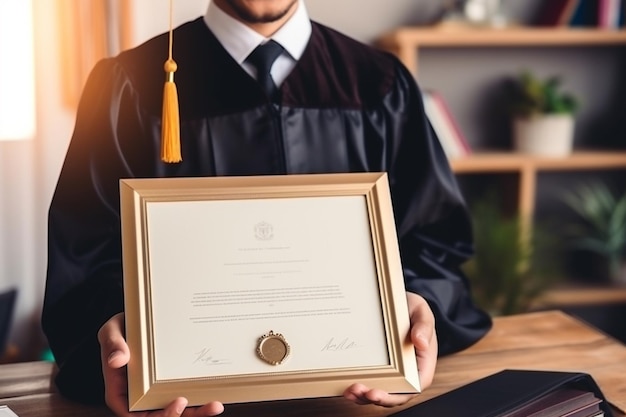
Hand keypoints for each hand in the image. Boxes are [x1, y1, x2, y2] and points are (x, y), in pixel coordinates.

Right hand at [98, 313, 224, 416]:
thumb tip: (116, 360)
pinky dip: (198, 403)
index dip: (159, 415)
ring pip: (175, 412)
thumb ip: (113, 345)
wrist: (137, 322)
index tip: (179, 401)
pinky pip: (183, 400)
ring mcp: (154, 395)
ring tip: (214, 406)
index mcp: (120, 392)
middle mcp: (137, 398)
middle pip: (159, 416)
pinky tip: (214, 400)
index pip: (136, 414)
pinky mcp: (168, 387)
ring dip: (195, 413)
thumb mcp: (111, 331)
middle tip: (201, 404)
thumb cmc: (120, 329)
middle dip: (181, 416)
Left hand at [343, 292, 436, 406]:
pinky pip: (370, 382)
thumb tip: (421, 343)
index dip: (394, 395)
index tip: (377, 393)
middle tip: (357, 390)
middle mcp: (407, 373)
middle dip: (374, 398)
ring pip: (380, 393)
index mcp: (422, 364)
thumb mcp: (422, 312)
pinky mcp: (379, 368)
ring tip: (349, 391)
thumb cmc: (413, 310)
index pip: (412, 388)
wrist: (400, 303)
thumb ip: (424, 326)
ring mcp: (392, 373)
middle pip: (393, 395)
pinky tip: (345, 387)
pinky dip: (358, 388)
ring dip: (363, 397)